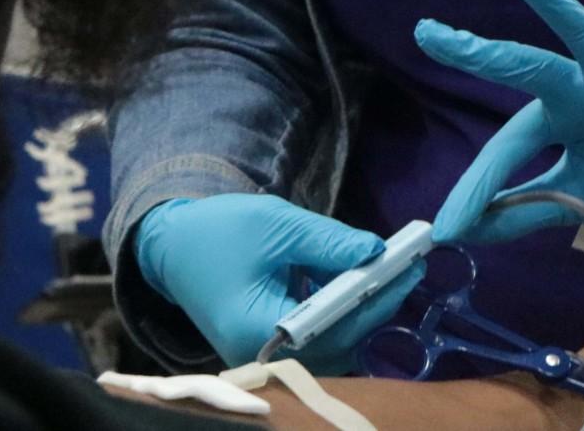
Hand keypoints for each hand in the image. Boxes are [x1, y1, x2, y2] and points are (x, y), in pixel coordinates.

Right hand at [133, 193, 423, 370]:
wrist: (173, 246)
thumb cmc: (219, 232)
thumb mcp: (277, 226)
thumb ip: (328, 242)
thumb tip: (376, 251)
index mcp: (256, 329)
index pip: (332, 325)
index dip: (375, 298)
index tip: (409, 267)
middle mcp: (263, 356)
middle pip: (336, 340)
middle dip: (375, 302)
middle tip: (410, 265)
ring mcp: (267, 356)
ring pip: (331, 340)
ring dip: (361, 305)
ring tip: (392, 268)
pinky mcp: (272, 346)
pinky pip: (317, 335)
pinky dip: (340, 309)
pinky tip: (359, 278)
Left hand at [416, 0, 583, 243]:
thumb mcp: (576, 201)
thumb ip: (523, 212)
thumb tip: (464, 232)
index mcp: (559, 118)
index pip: (509, 146)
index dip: (479, 186)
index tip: (446, 225)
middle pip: (528, 67)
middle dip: (481, 54)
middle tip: (430, 34)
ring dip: (553, 5)